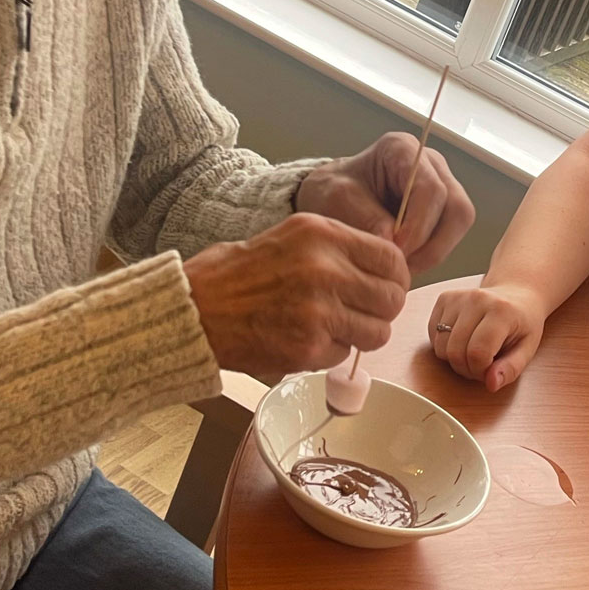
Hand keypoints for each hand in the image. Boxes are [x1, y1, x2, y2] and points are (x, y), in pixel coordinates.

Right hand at [184, 212, 410, 376]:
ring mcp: (319, 311)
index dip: (395, 277)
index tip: (385, 285)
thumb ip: (341, 247)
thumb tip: (388, 266)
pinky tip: (306, 340)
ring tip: (336, 328)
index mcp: (323, 235)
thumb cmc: (239, 272)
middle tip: (364, 312)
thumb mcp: (293, 236)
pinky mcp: (308, 347)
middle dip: (383, 309)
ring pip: (377, 332)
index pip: (392, 258)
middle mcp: (326, 269)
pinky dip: (331, 352)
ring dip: (362, 335)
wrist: (193, 309)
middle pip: (392, 298)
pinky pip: (345, 354)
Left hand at [296, 134, 474, 273]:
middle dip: (432, 244)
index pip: (431, 189)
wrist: (330, 197)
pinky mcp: (441, 210)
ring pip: (459, 224)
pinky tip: (404, 262)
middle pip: (457, 208)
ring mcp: (441, 186)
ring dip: (433, 252)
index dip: (419, 226)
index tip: (395, 251)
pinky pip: (449, 235)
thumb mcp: (336, 200)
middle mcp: (430, 165)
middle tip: (402, 267)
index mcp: (403, 150)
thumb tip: (393, 242)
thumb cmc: (332, 191)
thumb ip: (365, 217)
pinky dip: (430, 253)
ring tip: (401, 268)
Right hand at [428, 283, 545, 391]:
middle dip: (467, 368)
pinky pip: (433, 335)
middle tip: (482, 364)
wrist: (516, 294)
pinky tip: (462, 340)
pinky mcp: (444, 298)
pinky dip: (444, 346)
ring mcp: (458, 297)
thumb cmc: (523, 323)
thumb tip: (491, 384)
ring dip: (454, 359)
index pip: (478, 353)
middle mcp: (477, 299)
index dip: (480, 371)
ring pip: (441, 346)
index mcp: (501, 311)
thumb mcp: (527, 349)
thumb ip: (511, 369)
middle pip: (455, 352)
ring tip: (472, 352)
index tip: (491, 369)